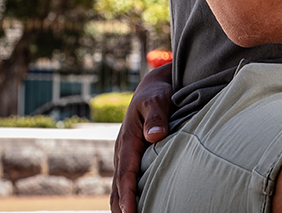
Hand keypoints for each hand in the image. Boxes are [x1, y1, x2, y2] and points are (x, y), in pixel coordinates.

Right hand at [111, 63, 173, 212]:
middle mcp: (123, 152)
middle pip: (119, 187)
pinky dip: (128, 196)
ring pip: (120, 187)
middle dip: (122, 208)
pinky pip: (128, 180)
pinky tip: (137, 207)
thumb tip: (155, 135)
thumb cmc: (157, 93)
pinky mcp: (134, 157)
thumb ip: (156, 116)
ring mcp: (127, 156)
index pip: (126, 175)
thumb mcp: (157, 99)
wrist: (153, 87)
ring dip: (123, 205)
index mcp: (128, 141)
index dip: (128, 195)